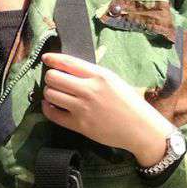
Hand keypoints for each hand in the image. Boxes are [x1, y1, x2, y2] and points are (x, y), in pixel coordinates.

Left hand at [41, 52, 175, 167]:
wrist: (140, 128)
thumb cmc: (130, 103)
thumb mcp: (115, 80)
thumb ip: (94, 72)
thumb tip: (72, 64)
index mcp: (99, 75)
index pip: (68, 62)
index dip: (53, 59)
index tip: (46, 58)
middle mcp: (89, 89)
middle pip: (53, 77)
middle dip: (50, 78)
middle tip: (54, 81)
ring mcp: (83, 108)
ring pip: (50, 94)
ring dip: (49, 92)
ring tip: (55, 94)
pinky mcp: (80, 125)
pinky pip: (53, 114)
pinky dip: (48, 108)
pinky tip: (51, 106)